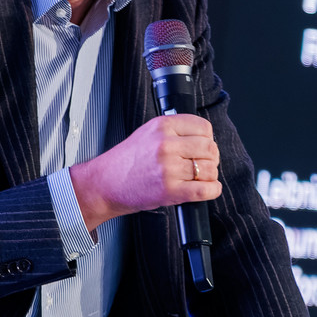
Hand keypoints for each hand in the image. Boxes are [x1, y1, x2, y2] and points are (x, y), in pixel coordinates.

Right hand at [69, 114, 220, 230]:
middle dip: (211, 158)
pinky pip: (205, 190)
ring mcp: (168, 168)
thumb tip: (201, 138)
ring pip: (209, 169)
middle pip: (209, 148)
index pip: (203, 127)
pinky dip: (212, 190)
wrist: (105, 183)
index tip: (203, 146)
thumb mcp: (147, 133)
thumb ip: (173, 131)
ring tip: (199, 178)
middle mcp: (166, 145)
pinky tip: (206, 189)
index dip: (208, 138)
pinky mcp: (170, 191)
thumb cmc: (124, 162)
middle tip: (202, 164)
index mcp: (162, 126)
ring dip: (210, 176)